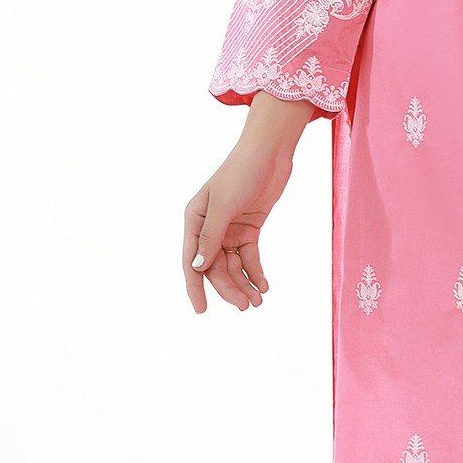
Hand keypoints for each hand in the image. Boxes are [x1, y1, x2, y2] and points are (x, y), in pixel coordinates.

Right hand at [183, 110, 307, 312]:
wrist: (270, 152)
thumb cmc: (241, 171)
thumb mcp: (224, 205)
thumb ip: (211, 237)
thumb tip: (198, 267)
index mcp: (195, 220)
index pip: (192, 260)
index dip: (196, 286)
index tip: (202, 310)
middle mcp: (209, 227)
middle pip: (216, 266)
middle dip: (229, 287)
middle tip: (246, 305)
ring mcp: (229, 228)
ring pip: (233, 264)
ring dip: (244, 283)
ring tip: (257, 301)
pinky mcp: (249, 228)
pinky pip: (249, 256)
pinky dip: (255, 271)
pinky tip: (264, 285)